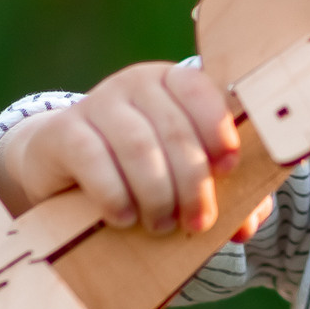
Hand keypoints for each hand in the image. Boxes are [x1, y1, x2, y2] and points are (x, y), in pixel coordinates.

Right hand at [0, 63, 265, 237]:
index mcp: (172, 82)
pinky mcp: (62, 131)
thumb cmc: (139, 171)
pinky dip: (114, 193)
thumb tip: (247, 224)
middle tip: (198, 222)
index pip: (200, 89)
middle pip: (173, 129)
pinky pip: (93, 158)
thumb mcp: (181, 176)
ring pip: (137, 146)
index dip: (218, 127)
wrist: (62, 168)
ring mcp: (97, 103)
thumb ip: (222, 193)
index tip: (229, 168)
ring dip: (156, 193)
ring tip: (161, 225)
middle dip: (192, 182)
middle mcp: (135, 84)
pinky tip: (123, 217)